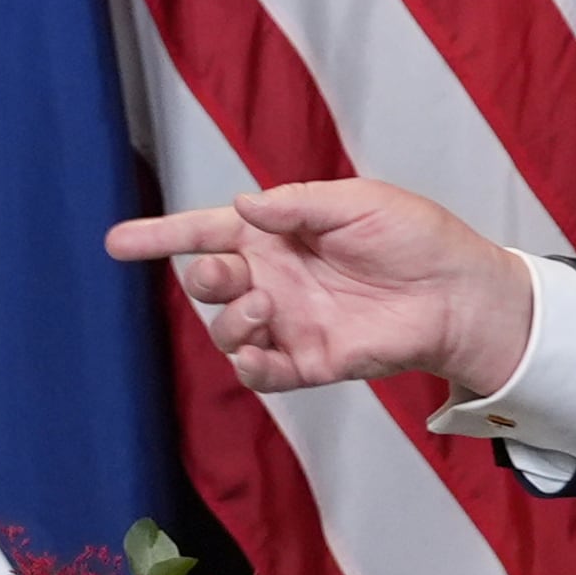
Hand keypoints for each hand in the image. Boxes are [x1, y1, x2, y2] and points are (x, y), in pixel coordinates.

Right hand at [105, 178, 530, 394]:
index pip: (206, 231)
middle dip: (204, 277)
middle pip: (208, 281)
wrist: (459, 292)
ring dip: (228, 320)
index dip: (160, 236)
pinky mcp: (308, 361)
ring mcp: (288, 322)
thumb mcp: (356, 201)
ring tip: (261, 306)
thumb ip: (296, 204)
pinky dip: (249, 364)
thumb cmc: (415, 236)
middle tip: (233, 274)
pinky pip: (258, 373)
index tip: (116, 243)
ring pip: (225, 330)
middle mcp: (273, 277)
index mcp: (276, 233)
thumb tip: (242, 204)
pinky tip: (261, 347)